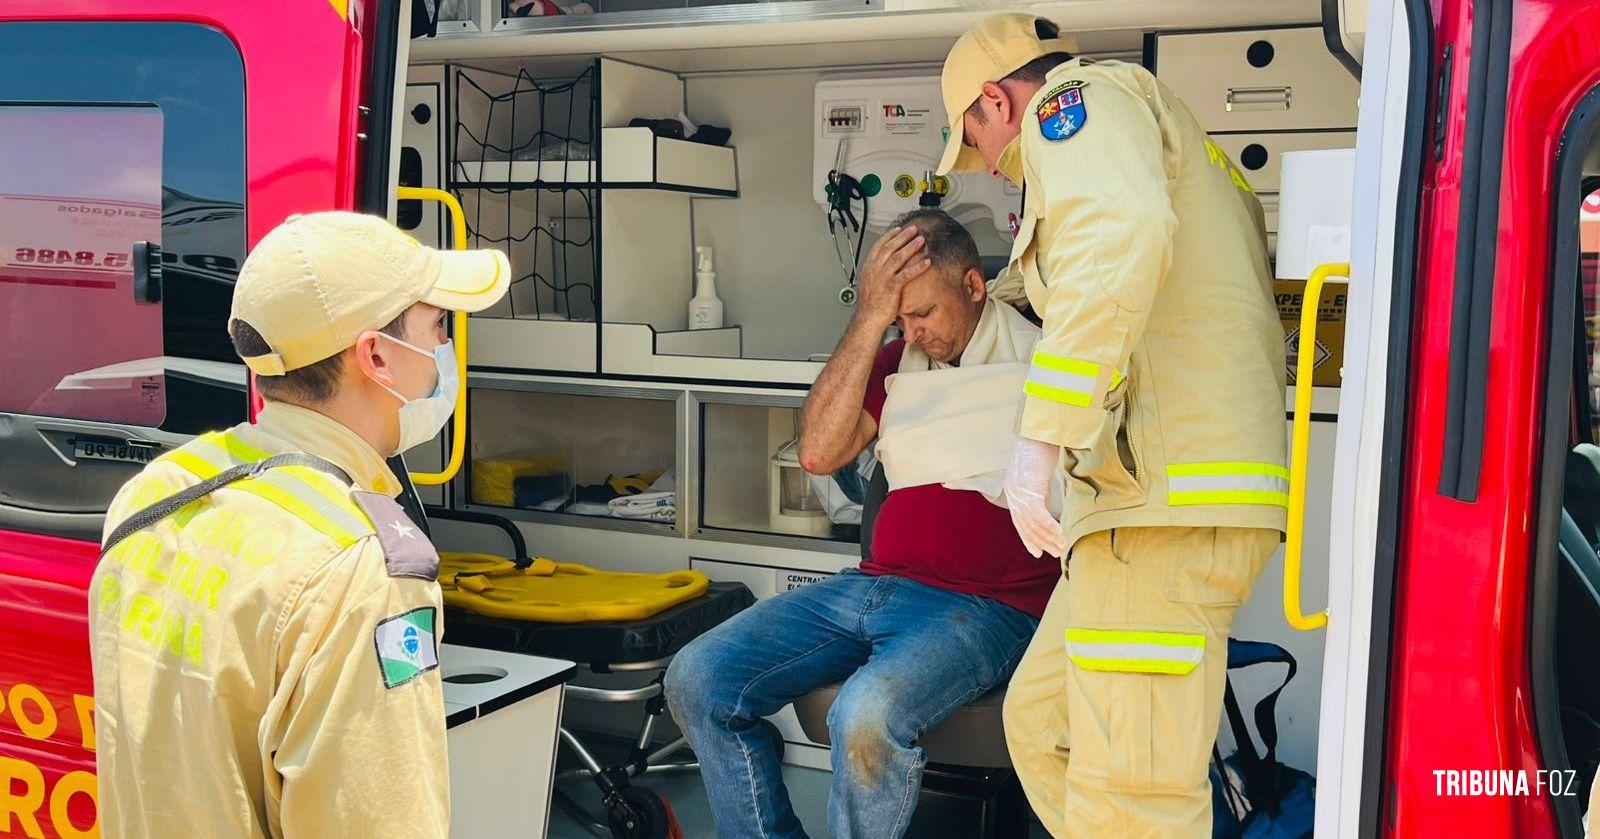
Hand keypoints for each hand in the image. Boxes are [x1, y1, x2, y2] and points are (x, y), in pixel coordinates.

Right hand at [856, 225, 930, 327]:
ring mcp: (883, 278)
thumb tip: (885, 265)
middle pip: (889, 247)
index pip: (878, 246)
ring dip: (911, 247)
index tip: (898, 229)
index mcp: (869, 267)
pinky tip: (927, 262)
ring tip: (921, 240)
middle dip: (903, 236)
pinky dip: (917, 267)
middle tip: (913, 229)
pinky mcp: (891, 287)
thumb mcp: (870, 283)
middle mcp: (875, 270)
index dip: (889, 236)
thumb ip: (877, 271)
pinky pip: (906, 274)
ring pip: (898, 257)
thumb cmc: (870, 304)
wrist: (868, 319)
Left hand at [1004, 437, 1065, 557]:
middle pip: (1025, 525)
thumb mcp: (1038, 473)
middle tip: (1055, 553)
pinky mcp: (1029, 489)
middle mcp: (1013, 492)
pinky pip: (1039, 516)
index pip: (1018, 520)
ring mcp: (1019, 491)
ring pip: (1033, 524)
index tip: (1037, 551)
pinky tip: (1061, 536)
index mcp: (1013, 489)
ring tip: (1061, 547)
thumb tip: (1046, 505)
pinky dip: (1050, 528)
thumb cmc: (1042, 447)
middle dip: (1040, 541)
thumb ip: (1039, 490)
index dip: (1028, 537)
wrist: (1041, 430)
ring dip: (1049, 538)